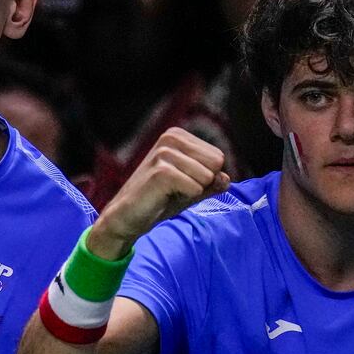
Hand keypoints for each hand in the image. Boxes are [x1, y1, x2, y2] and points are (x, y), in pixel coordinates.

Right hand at [93, 128, 229, 255]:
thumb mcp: (191, 189)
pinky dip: (184, 198)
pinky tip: (163, 197)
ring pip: (207, 177)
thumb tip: (226, 179)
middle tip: (176, 190)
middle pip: (216, 164)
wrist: (127, 217)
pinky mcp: (161, 172)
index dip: (206, 177)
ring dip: (192, 192)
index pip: (218, 157)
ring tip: (169, 193)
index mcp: (177, 136)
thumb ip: (212, 182)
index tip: (182, 183)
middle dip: (201, 183)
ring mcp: (164, 153)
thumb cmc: (158, 200)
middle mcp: (170, 139)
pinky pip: (195, 188)